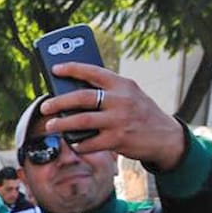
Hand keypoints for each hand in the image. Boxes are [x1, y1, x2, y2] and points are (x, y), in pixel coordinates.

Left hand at [40, 63, 186, 170]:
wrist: (166, 136)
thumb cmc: (140, 113)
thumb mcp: (130, 95)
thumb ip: (108, 92)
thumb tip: (71, 95)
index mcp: (122, 84)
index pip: (93, 72)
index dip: (72, 68)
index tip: (55, 69)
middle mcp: (121, 100)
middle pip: (82, 97)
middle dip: (59, 102)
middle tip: (45, 106)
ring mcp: (119, 120)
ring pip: (82, 120)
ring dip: (62, 123)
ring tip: (50, 125)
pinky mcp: (118, 139)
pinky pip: (89, 142)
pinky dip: (78, 143)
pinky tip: (72, 142)